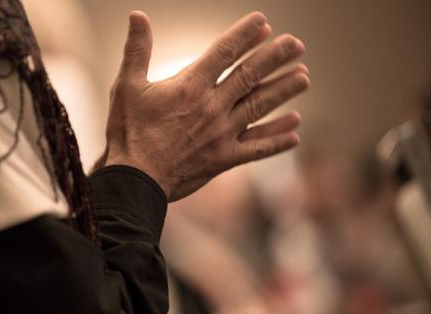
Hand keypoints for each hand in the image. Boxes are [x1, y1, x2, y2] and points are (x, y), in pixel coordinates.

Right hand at [104, 11, 308, 201]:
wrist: (135, 179)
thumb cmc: (128, 132)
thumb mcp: (126, 86)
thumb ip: (137, 49)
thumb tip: (137, 15)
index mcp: (190, 86)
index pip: (224, 52)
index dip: (246, 35)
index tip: (264, 22)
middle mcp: (212, 107)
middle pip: (250, 76)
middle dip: (275, 57)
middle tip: (297, 44)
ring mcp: (222, 134)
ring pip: (260, 108)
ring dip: (283, 91)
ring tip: (304, 78)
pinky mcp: (224, 159)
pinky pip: (257, 149)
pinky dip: (277, 140)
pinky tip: (295, 132)